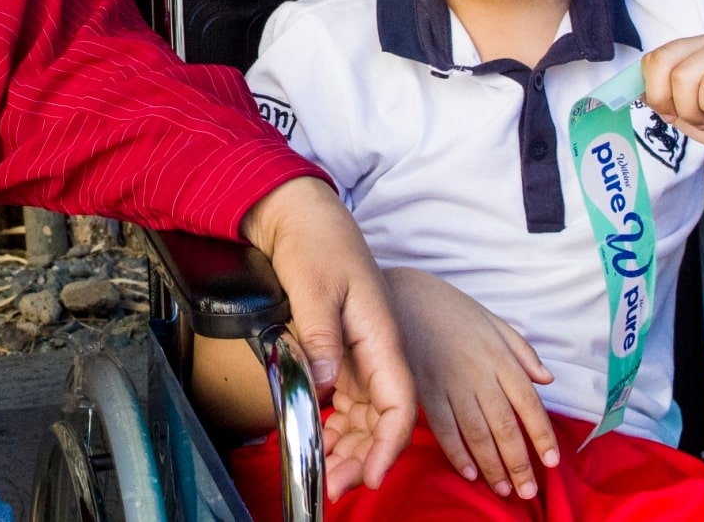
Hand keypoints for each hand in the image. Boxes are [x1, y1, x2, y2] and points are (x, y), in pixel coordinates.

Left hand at [242, 178, 414, 496]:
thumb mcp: (313, 287)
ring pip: (365, 414)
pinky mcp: (342, 352)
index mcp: (381, 334)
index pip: (399, 401)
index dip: (390, 444)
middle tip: (336, 486)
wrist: (304, 217)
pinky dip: (337, 425)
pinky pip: (347, 399)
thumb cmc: (317, 244)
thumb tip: (324, 381)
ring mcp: (360, 352)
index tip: (370, 474)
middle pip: (383, 417)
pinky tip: (322, 443)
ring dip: (350, 446)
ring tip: (328, 476)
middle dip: (364, 457)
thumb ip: (319, 336)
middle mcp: (377, 349)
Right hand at [386, 266, 559, 499]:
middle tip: (528, 491)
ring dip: (492, 465)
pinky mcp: (423, 389)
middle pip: (504, 426)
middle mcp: (478, 374)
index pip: (528, 404)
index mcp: (499, 357)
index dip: (542, 436)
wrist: (400, 293)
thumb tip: (547, 379)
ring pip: (476, 433)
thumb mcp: (491, 319)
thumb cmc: (447, 305)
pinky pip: (444, 427)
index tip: (552, 461)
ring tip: (503, 489)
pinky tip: (468, 472)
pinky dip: (457, 453)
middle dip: (519, 463)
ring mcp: (449, 383)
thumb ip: (521, 350)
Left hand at [639, 34, 703, 167]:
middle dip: (666, 100)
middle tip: (688, 118)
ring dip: (691, 110)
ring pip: (683, 75)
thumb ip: (660, 96)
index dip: (653, 92)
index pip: (651, 59)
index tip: (670, 113)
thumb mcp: (684, 112)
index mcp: (690, 51)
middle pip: (661, 63)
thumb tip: (635, 88)